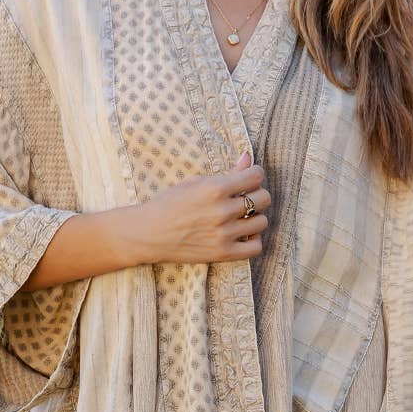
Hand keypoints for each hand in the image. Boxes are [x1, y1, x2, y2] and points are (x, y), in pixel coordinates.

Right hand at [122, 151, 269, 267]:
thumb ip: (226, 172)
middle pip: (264, 198)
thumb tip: (247, 158)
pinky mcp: (223, 254)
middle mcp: (222, 211)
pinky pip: (255, 247)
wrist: (148, 234)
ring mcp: (224, 234)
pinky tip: (242, 234)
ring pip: (262, 222)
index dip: (256, 174)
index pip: (256, 176)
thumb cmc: (169, 204)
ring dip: (256, 217)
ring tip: (242, 217)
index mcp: (215, 189)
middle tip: (245, 197)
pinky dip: (253, 240)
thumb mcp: (194, 182)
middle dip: (258, 194)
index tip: (249, 177)